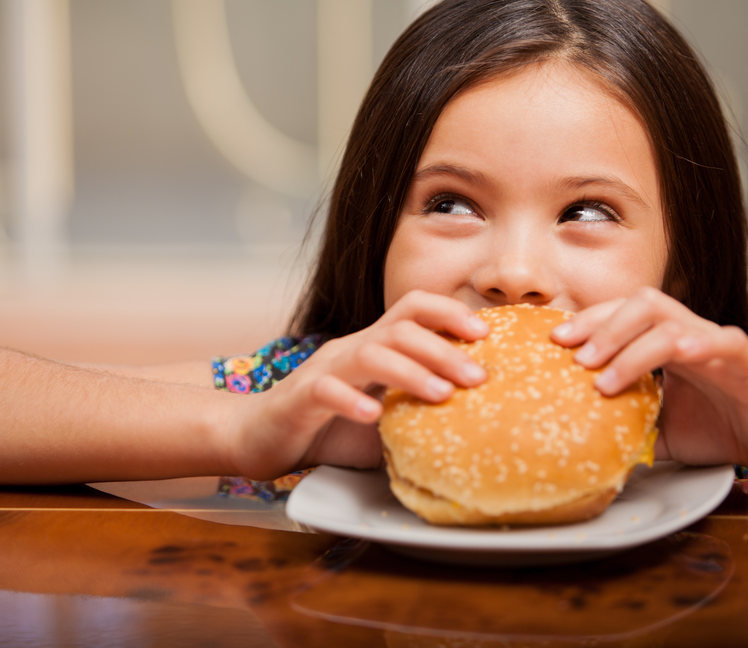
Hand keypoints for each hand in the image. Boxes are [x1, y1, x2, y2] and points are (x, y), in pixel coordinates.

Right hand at [225, 290, 489, 479]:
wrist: (259, 436)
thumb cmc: (329, 428)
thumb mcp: (385, 417)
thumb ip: (419, 413)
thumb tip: (477, 425)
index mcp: (374, 346)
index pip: (414, 310)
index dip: (451, 313)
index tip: (487, 334)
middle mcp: (352, 349)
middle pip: (401, 330)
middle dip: (445, 349)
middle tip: (480, 377)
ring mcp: (324, 369)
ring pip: (370, 354)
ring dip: (411, 371)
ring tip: (442, 394)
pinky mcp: (300, 397)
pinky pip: (327, 390)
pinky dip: (352, 401)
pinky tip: (374, 417)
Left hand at [550, 287, 747, 473]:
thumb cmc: (720, 430)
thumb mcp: (660, 432)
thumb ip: (627, 428)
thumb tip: (583, 443)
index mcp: (664, 342)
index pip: (620, 314)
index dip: (587, 321)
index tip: (554, 341)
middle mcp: (687, 334)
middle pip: (640, 304)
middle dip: (601, 325)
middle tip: (572, 356)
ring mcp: (715, 343)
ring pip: (669, 322)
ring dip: (629, 347)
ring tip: (602, 378)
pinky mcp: (745, 360)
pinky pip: (719, 341)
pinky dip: (694, 345)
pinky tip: (672, 359)